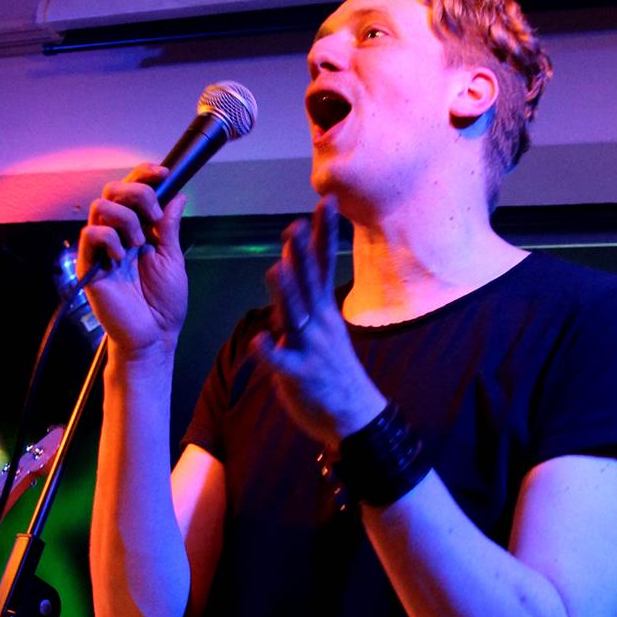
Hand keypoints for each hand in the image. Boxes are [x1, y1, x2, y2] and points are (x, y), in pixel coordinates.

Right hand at [79, 166, 187, 366]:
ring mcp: (101, 248)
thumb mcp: (173, 258)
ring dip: (126, 218)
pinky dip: (110, 238)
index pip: (133, 191)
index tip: (164, 173)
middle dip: (137, 193)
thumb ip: (170, 226)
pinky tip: (122, 257)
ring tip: (140, 244)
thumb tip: (178, 195)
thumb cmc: (163, 304)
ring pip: (102, 206)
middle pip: (114, 189)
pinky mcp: (88, 264)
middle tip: (153, 215)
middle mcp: (117, 234)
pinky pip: (91, 233)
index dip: (145, 175)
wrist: (154, 336)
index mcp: (138, 230)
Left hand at [249, 196, 386, 448]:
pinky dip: (271, 352)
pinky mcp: (300, 376)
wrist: (356, 417)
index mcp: (324, 310)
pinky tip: (260, 342)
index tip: (326, 200)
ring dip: (286, 294)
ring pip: (296, 317)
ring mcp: (311, 349)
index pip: (323, 262)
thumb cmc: (336, 371)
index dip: (323, 232)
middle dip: (301, 254)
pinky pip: (283, 363)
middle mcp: (320, 324)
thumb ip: (305, 298)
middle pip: (309, 282)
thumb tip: (288, 265)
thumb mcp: (325, 328)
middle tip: (294, 225)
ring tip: (276, 270)